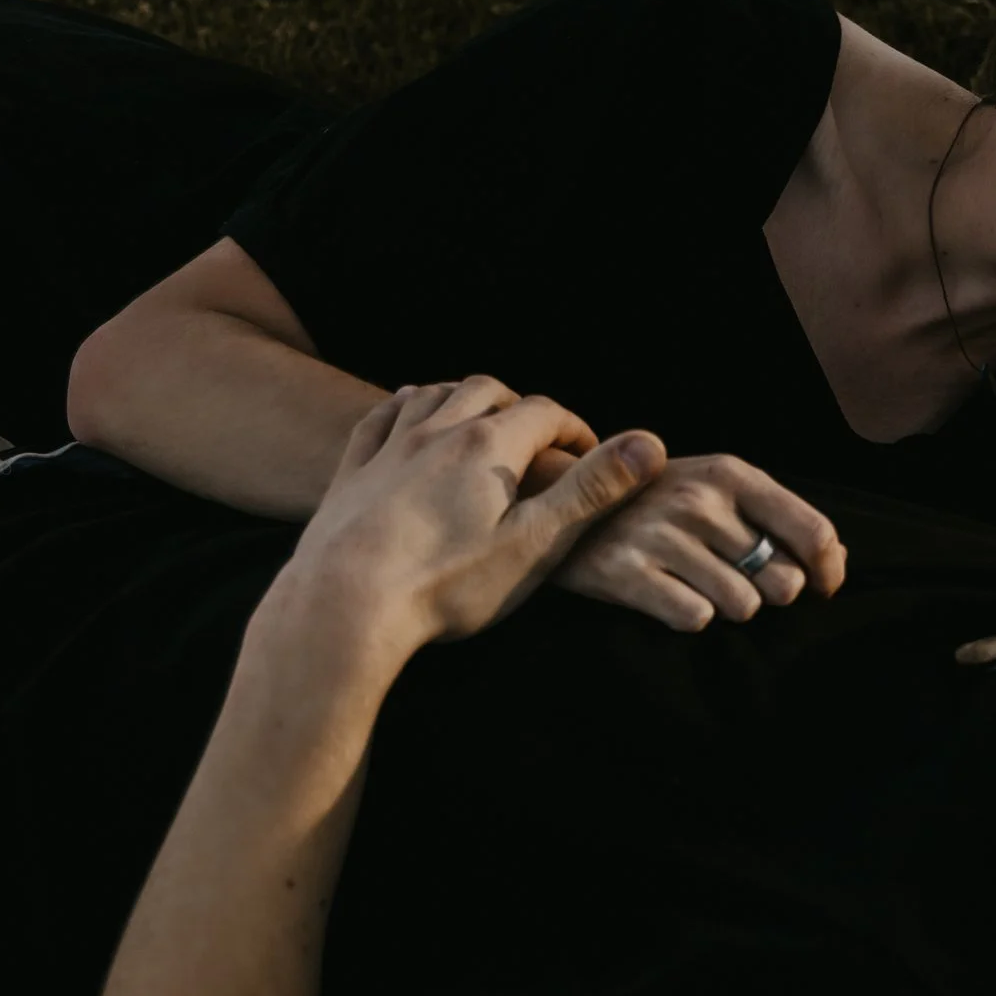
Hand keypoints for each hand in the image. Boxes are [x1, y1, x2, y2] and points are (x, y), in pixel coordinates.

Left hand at [284, 376, 665, 664]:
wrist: (344, 605)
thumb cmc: (447, 583)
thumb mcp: (536, 543)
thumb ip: (592, 491)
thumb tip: (651, 444)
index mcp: (488, 447)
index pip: (544, 412)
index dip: (575, 428)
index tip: (589, 455)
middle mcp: (437, 432)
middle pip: (486, 390)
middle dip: (519, 405)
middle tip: (538, 438)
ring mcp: (389, 449)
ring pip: (433, 395)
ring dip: (463, 397)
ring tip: (482, 422)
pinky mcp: (351, 473)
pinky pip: (379, 419)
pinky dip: (404, 408)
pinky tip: (408, 418)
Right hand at [552, 453, 846, 629]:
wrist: (564, 499)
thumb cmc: (659, 501)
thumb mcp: (719, 490)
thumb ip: (780, 519)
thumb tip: (836, 563)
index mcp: (731, 474)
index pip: (812, 532)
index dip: (828, 571)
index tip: (821, 588)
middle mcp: (699, 500)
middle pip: (782, 582)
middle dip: (768, 591)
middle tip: (736, 578)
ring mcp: (661, 536)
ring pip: (742, 607)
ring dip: (727, 606)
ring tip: (696, 584)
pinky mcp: (625, 572)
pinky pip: (694, 619)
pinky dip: (689, 616)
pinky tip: (669, 595)